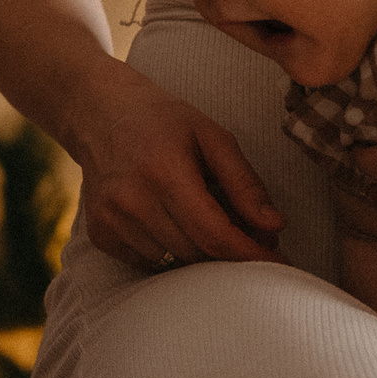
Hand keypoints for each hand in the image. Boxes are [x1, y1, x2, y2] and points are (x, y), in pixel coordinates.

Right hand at [74, 86, 286, 272]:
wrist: (98, 113)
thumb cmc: (162, 121)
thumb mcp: (212, 137)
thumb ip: (245, 183)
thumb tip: (275, 226)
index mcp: (163, 170)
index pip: (214, 234)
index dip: (250, 254)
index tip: (278, 261)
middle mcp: (131, 200)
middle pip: (198, 253)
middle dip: (231, 254)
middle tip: (250, 236)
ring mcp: (110, 220)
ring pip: (174, 264)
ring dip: (202, 254)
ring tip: (209, 223)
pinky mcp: (100, 234)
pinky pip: (149, 264)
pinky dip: (172, 253)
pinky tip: (175, 224)